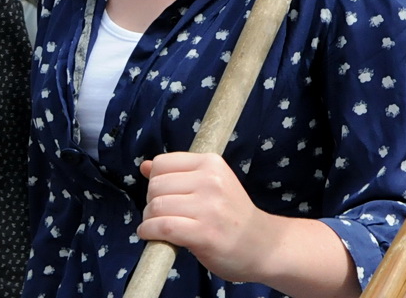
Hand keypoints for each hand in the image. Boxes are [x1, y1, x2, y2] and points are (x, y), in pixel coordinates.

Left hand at [138, 152, 274, 281]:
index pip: (162, 163)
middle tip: (165, 214)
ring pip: (156, 206)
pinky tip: (153, 236)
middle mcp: (211, 180)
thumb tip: (145, 166)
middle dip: (151, 202)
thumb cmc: (232, 214)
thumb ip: (179, 173)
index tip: (167, 195)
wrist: (261, 243)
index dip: (156, 181)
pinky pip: (162, 227)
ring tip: (161, 227)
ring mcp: (208, 207)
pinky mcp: (203, 232)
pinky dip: (149, 232)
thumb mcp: (213, 184)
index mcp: (212, 163)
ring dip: (149, 220)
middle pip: (155, 186)